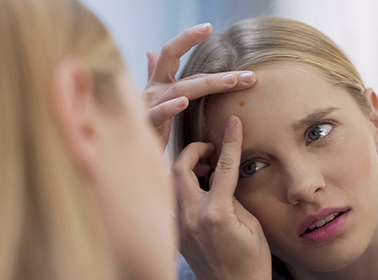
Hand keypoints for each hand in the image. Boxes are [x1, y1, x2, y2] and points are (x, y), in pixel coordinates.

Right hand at [144, 23, 256, 147]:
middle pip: (188, 75)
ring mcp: (149, 106)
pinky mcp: (146, 124)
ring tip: (232, 82)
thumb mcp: (154, 99)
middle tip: (248, 75)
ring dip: (209, 84)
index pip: (171, 53)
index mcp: (157, 83)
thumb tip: (150, 52)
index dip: (188, 38)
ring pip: (181, 90)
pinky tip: (183, 102)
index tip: (209, 27)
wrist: (129, 154)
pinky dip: (170, 107)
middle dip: (220, 75)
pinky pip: (159, 114)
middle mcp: (153, 90)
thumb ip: (153, 74)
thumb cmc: (146, 128)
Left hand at [172, 115, 271, 279]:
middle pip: (179, 168)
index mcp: (215, 214)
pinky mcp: (176, 236)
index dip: (229, 141)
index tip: (233, 122)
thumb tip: (221, 175)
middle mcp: (191, 218)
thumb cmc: (253, 262)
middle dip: (193, 151)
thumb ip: (233, 195)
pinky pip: (174, 202)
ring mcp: (179, 228)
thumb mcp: (251, 223)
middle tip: (211, 149)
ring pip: (172, 183)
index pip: (221, 166)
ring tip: (207, 169)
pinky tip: (200, 190)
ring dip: (186, 169)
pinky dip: (184, 189)